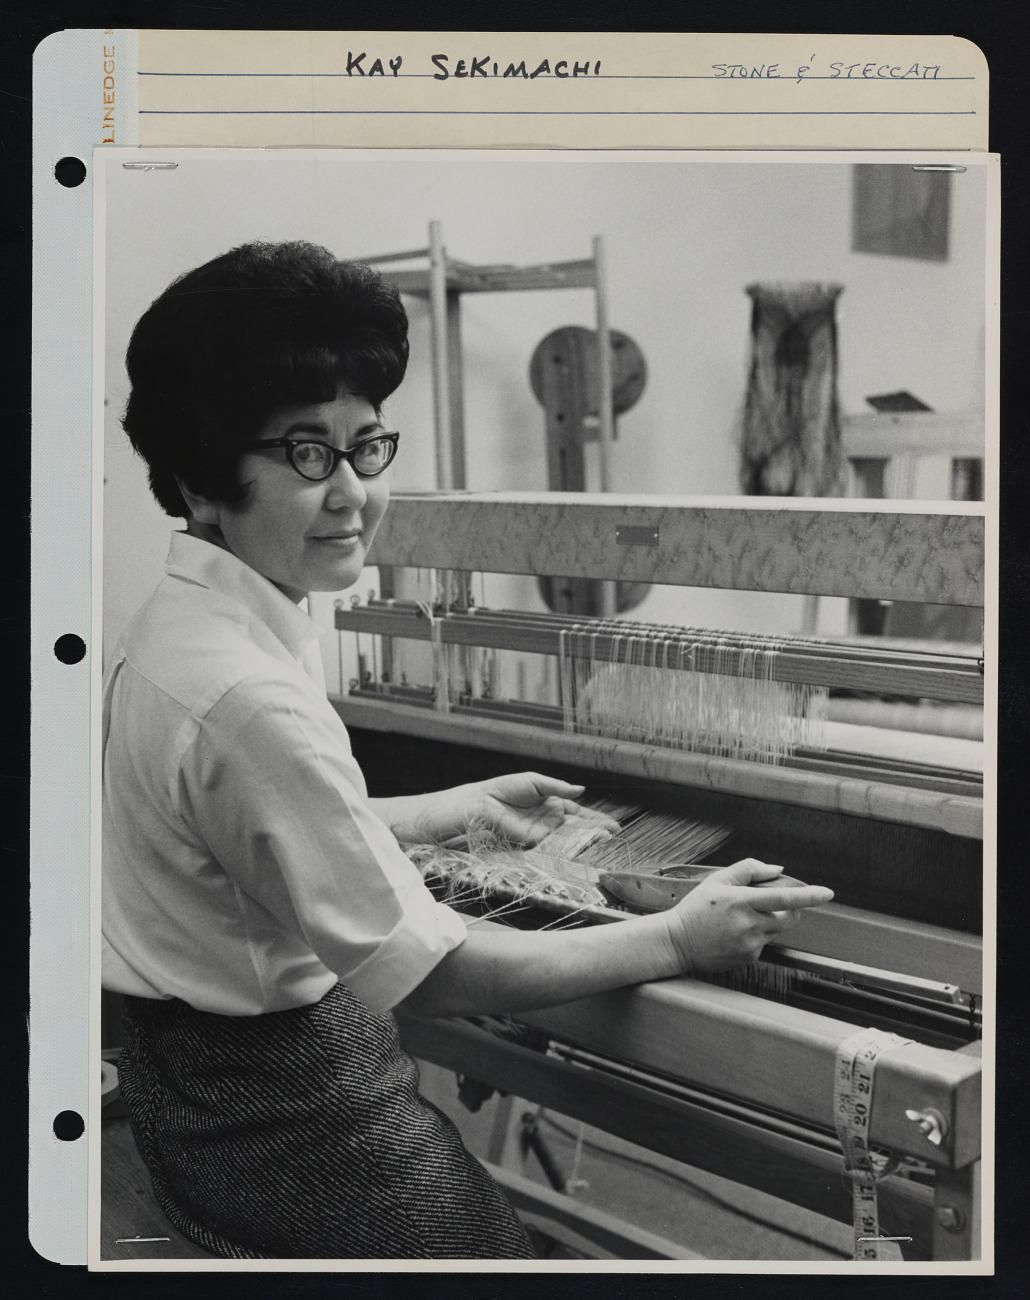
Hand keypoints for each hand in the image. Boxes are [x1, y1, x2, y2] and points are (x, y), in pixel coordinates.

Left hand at [451, 772, 619, 846]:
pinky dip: (570, 847)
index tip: (612, 826)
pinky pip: (555, 846)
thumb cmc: (505, 788)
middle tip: (614, 836)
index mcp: (553, 804)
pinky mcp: (534, 843)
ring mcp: (544, 833)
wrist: (483, 802)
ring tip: (606, 841)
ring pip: (570, 838)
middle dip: (597, 832)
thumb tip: (581, 789)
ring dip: (588, 840)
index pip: (579, 813)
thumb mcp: (536, 781)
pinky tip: (584, 847)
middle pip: (578, 828)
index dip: (595, 819)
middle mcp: (551, 821)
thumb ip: (559, 787)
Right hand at [662, 858, 833, 973]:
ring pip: (777, 931)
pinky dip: (756, 937)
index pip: (784, 898)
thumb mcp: (717, 881)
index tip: (828, 893)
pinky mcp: (749, 959)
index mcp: (741, 901)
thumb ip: (748, 870)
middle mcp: (749, 925)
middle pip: (790, 918)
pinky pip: (764, 944)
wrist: (676, 943)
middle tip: (770, 904)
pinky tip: (733, 935)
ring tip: (740, 920)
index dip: (809, 895)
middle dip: (790, 910)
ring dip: (768, 923)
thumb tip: (777, 870)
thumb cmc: (696, 909)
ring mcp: (750, 945)